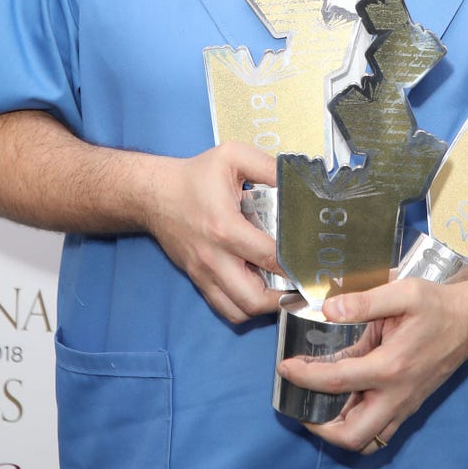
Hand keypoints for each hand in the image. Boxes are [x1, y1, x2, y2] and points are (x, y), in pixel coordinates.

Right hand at [139, 141, 282, 323]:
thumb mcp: (233, 157)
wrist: (154, 194)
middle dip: (283, 297)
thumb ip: (268, 167)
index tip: (313, 263)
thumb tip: (298, 181)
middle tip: (300, 283)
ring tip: (282, 289)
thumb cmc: (195, 176)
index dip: (295, 264)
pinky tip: (259, 289)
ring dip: (265, 307)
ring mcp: (204, 273)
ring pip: (239, 311)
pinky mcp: (198, 280)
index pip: (269, 256)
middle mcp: (214, 257)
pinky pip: (224, 308)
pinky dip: (245, 307)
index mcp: (226, 227)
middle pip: (254, 298)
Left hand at [275, 278, 467, 452]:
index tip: (285, 367)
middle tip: (300, 402)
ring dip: (337, 432)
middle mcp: (397, 395)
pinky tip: (343, 403)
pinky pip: (379, 433)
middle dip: (318, 427)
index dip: (304, 376)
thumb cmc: (436, 306)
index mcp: (391, 366)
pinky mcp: (408, 407)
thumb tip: (328, 310)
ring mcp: (404, 406)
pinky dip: (356, 427)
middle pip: (352, 436)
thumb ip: (364, 301)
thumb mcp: (403, 292)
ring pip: (366, 442)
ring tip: (317, 407)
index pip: (336, 381)